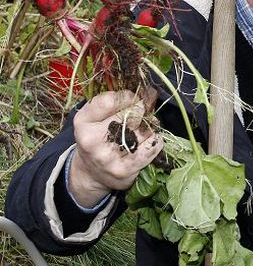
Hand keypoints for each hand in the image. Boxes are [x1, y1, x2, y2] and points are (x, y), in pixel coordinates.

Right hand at [69, 90, 162, 207]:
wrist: (91, 174)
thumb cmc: (97, 138)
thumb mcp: (95, 117)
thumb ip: (115, 102)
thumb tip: (148, 91)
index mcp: (83, 122)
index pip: (110, 100)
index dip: (128, 96)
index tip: (133, 98)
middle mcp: (92, 140)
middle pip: (131, 114)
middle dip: (141, 110)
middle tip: (141, 112)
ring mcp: (108, 156)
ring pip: (145, 129)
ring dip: (149, 126)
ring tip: (142, 128)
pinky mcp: (124, 169)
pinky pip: (153, 145)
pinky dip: (155, 139)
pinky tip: (147, 140)